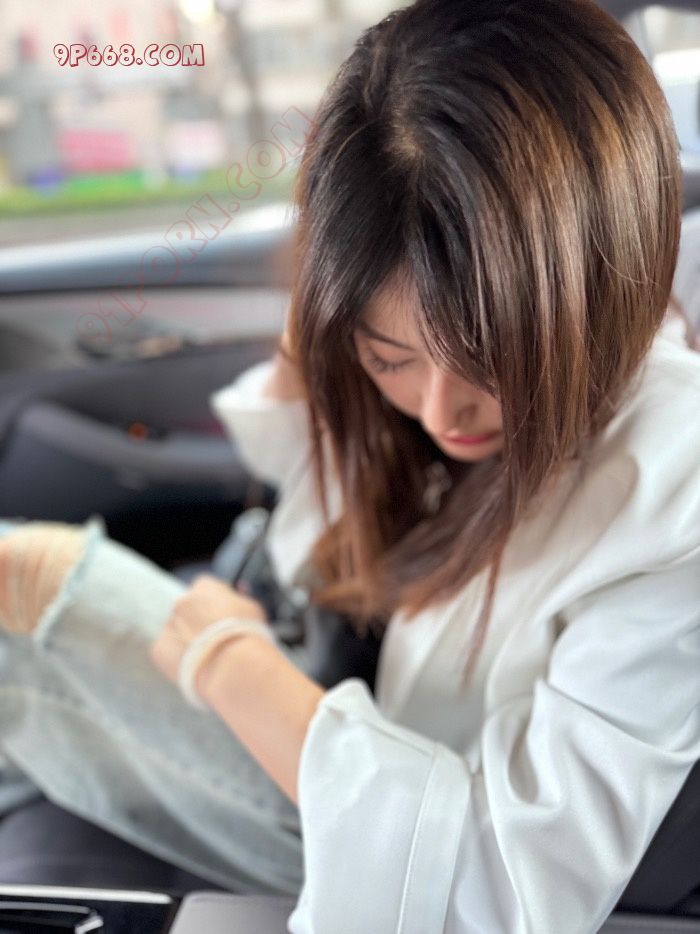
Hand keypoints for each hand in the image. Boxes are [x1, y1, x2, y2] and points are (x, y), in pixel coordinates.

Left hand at [149, 574, 269, 689]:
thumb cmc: (247, 635)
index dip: (215, 604)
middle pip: (189, 610)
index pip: (206, 588)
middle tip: (215, 639)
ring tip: (208, 658)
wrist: (233, 666)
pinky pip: (168, 652)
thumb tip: (237, 596)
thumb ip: (239, 600)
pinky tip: (195, 666)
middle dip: (199, 622)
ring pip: (177, 631)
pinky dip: (178, 658)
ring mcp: (168, 625)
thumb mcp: (252, 608)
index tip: (223, 617)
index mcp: (204, 587)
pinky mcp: (159, 649)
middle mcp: (182, 602)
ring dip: (188, 640)